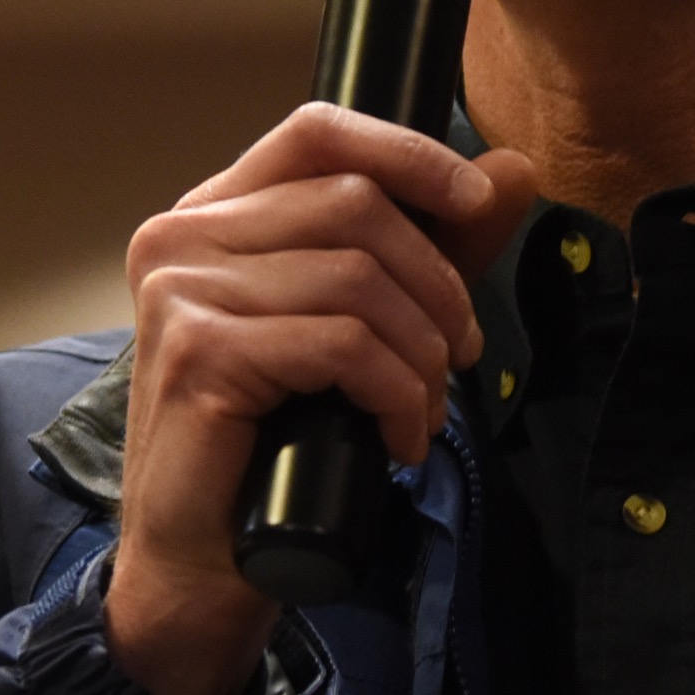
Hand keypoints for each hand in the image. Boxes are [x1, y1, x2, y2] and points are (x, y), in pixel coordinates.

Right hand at [105, 104, 538, 694]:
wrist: (203, 562)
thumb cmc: (274, 446)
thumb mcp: (359, 329)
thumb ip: (428, 246)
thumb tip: (513, 169)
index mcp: (213, 214)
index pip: (317, 132)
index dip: (408, 153)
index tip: (476, 203)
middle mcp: (181, 236)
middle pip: (355, 205)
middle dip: (437, 284)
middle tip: (460, 356)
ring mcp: (181, 291)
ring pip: (358, 278)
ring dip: (422, 354)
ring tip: (424, 410)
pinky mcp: (198, 353)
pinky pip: (342, 344)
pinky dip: (397, 394)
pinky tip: (399, 439)